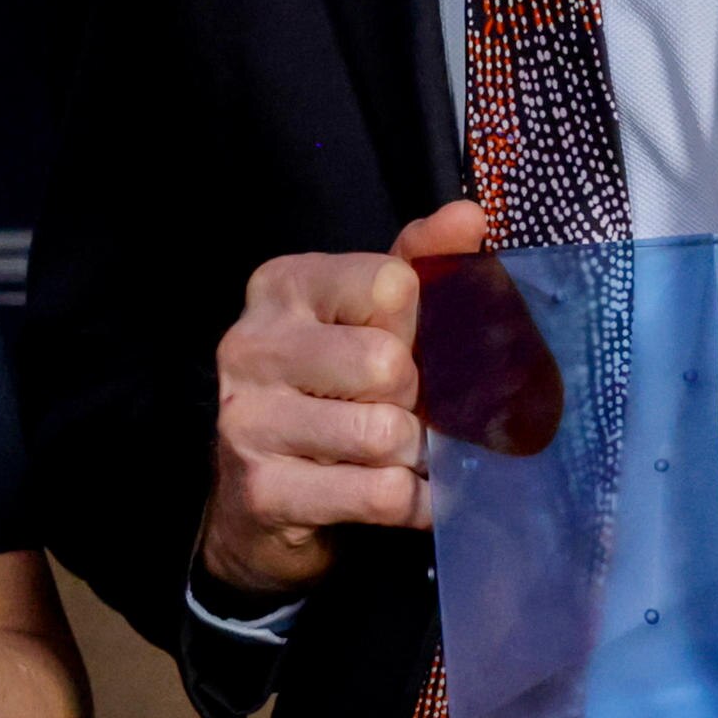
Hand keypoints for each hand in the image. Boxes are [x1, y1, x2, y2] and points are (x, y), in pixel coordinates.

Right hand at [196, 200, 488, 600]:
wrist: (263, 501)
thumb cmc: (331, 392)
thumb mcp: (369, 318)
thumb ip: (419, 262)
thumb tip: (469, 215)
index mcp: (282, 286)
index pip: (391, 285)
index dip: (419, 326)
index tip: (406, 348)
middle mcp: (251, 344)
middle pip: (387, 363)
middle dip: (415, 399)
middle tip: (402, 411)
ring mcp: (248, 420)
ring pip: (385, 433)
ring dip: (413, 455)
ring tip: (397, 454)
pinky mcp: (262, 491)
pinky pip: (378, 494)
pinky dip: (412, 502)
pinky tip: (401, 495)